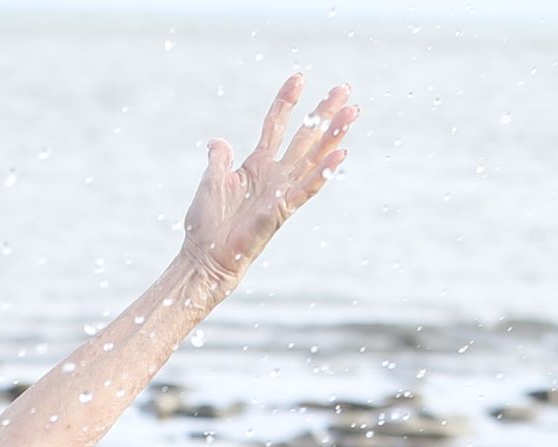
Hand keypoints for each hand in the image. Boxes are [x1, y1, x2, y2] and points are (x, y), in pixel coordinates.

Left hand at [179, 75, 358, 289]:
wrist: (205, 258)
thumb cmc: (206, 224)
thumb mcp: (211, 181)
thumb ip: (219, 159)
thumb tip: (218, 141)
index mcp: (257, 165)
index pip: (276, 125)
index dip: (287, 102)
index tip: (299, 77)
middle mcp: (275, 175)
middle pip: (305, 136)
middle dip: (325, 112)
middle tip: (345, 89)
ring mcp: (282, 192)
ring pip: (314, 157)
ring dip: (334, 135)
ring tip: (352, 112)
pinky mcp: (283, 210)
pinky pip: (307, 188)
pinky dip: (323, 173)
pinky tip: (341, 155)